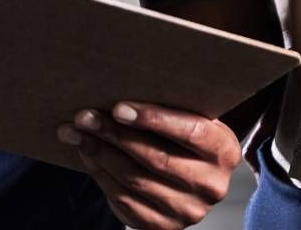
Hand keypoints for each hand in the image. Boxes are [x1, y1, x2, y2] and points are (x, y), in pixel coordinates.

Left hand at [57, 101, 238, 228]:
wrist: (192, 178)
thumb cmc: (184, 136)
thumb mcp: (191, 118)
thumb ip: (169, 107)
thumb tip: (118, 85)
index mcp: (223, 151)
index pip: (189, 132)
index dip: (153, 119)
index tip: (118, 108)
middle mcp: (210, 185)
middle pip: (156, 158)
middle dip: (114, 135)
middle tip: (84, 116)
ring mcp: (188, 210)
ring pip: (135, 180)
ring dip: (100, 154)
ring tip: (77, 133)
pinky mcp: (163, 226)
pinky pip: (125, 202)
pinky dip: (101, 176)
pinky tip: (87, 156)